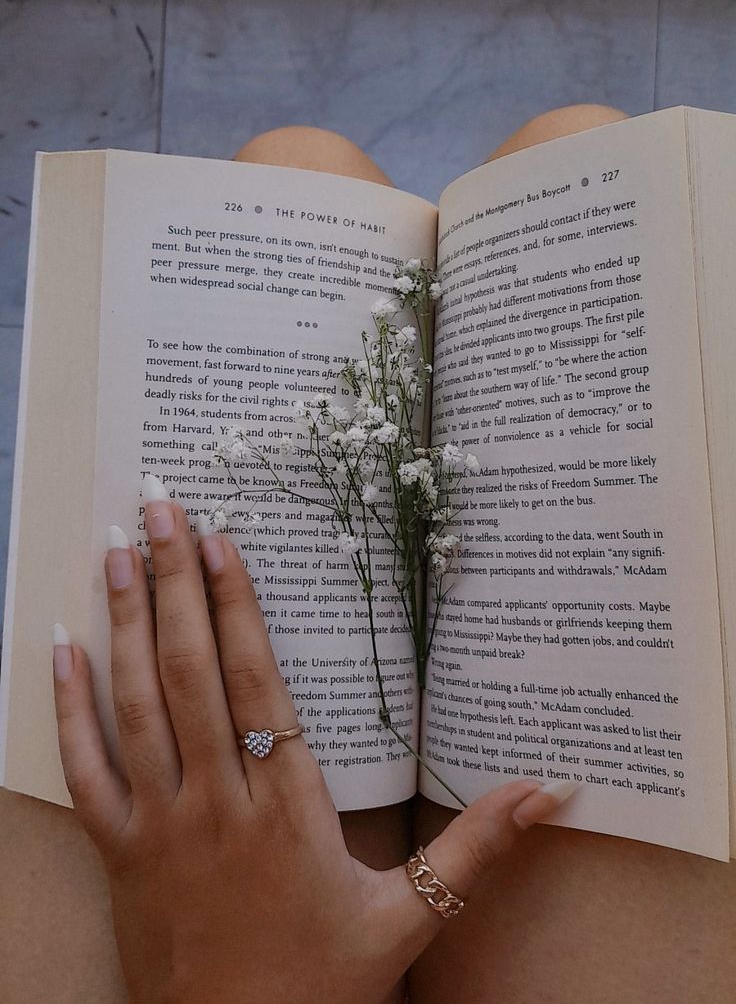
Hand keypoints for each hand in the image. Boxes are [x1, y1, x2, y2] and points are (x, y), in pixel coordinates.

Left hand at [52, 479, 568, 1003]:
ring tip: (119, 551)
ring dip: (126, 623)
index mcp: (288, 808)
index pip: (256, 685)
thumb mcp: (409, 920)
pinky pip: (87, 771)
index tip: (223, 543)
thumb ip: (477, 849)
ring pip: (138, 706)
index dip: (237, 608)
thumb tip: (549, 790)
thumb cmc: (322, 988)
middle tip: (162, 509)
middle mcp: (219, 803)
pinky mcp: (120, 855)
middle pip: (192, 675)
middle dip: (177, 584)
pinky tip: (61, 648)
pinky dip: (70, 708)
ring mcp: (161, 827)